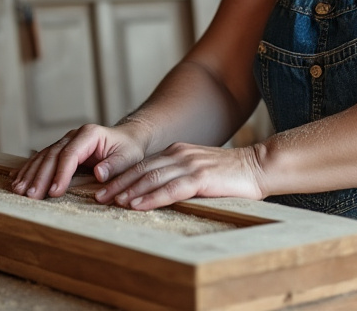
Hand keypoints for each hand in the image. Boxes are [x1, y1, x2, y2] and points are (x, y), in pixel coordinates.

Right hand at [11, 123, 147, 199]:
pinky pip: (41, 158)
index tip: (54, 192)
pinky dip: (29, 169)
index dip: (60, 173)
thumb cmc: (129, 149)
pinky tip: (16, 178)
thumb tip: (99, 173)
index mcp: (89, 134)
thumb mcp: (128, 157)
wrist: (127, 138)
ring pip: (43, 157)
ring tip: (18, 190)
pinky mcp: (60, 149)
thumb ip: (114, 165)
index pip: (70, 154)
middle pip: (52, 156)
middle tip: (30, 195)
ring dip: (30, 174)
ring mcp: (65, 141)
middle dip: (39, 176)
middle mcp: (73, 135)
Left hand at [94, 143, 267, 210]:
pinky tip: (137, 205)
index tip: (103, 188)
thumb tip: (159, 192)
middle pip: (141, 170)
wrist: (259, 166)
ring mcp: (190, 164)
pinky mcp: (201, 177)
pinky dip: (151, 197)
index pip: (142, 165)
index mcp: (177, 152)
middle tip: (97, 196)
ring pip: (151, 178)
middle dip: (117, 183)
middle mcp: (180, 155)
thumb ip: (180, 177)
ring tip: (111, 202)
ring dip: (129, 191)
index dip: (121, 176)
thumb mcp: (199, 171)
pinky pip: (170, 188)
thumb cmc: (231, 175)